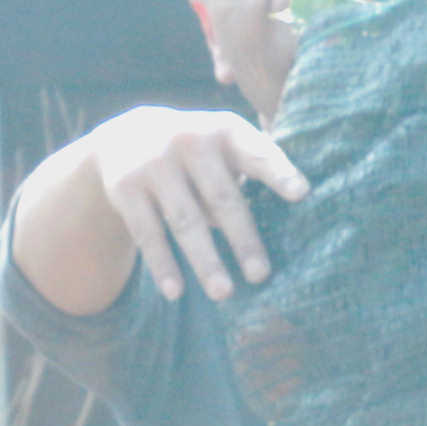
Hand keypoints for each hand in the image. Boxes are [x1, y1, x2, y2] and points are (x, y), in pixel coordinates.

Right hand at [94, 104, 307, 302]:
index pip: (256, 152)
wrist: (124, 139)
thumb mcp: (223, 151)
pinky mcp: (124, 186)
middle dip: (242, 238)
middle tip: (260, 275)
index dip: (279, 171)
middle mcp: (189, 140)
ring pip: (185, 220)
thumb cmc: (198, 156)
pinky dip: (163, 265)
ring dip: (205, 260)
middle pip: (222, 197)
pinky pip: (147, 232)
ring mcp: (153, 162)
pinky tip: (175, 293)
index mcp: (225, 131)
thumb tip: (283, 232)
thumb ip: (253, 176)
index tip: (302, 194)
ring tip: (224, 294)